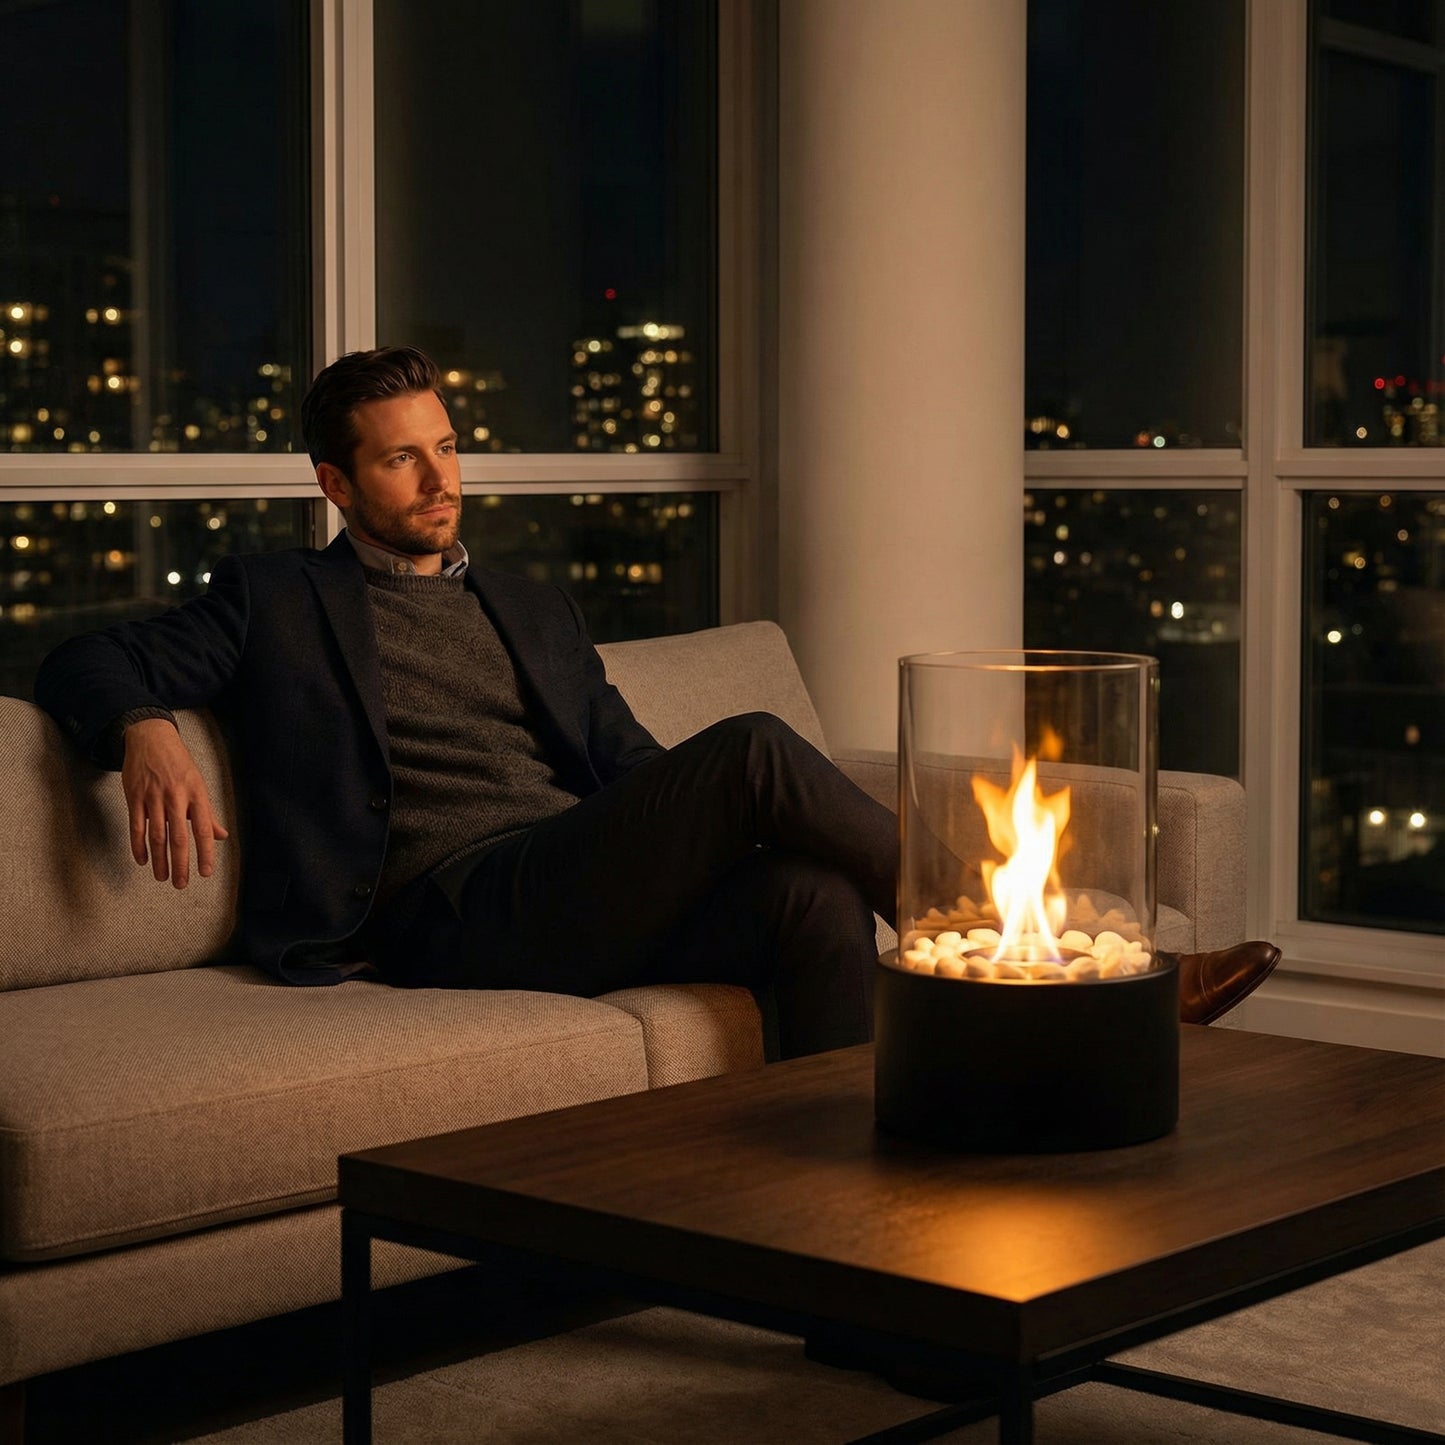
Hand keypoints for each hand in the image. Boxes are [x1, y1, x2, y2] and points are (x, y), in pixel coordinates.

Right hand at [121, 718, 229, 888]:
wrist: (150, 738)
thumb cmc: (179, 763)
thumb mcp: (198, 784)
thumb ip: (208, 813)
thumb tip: (221, 836)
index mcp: (196, 794)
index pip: (203, 829)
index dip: (205, 853)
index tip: (205, 873)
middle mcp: (176, 797)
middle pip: (179, 837)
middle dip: (181, 863)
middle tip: (181, 884)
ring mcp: (153, 797)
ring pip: (157, 835)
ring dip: (159, 860)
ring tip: (162, 877)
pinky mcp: (134, 797)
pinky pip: (136, 826)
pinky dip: (138, 845)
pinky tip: (142, 860)